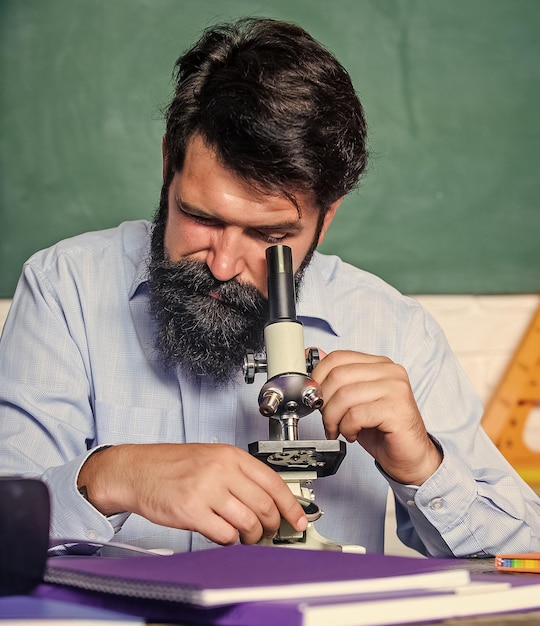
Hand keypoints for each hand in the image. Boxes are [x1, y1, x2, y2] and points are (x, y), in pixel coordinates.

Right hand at [77, 443, 306, 544]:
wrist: (137, 470)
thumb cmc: (172, 465)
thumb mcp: (211, 457)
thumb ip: (239, 475)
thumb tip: (268, 500)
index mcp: (230, 455)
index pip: (273, 482)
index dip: (291, 505)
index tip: (299, 519)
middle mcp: (221, 470)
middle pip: (264, 505)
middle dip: (272, 525)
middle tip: (270, 532)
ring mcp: (206, 490)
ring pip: (248, 522)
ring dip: (253, 537)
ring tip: (248, 538)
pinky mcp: (191, 511)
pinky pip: (224, 535)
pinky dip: (230, 541)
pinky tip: (225, 537)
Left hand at [311, 350, 441, 484]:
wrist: (411, 457)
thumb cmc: (383, 430)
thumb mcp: (354, 402)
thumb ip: (339, 380)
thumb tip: (315, 359)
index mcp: (379, 364)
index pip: (338, 357)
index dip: (318, 376)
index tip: (314, 396)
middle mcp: (390, 371)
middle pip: (338, 375)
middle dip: (324, 402)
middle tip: (326, 419)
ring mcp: (396, 388)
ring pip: (345, 396)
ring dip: (333, 418)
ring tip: (338, 430)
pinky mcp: (397, 409)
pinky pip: (356, 415)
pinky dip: (347, 428)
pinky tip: (352, 434)